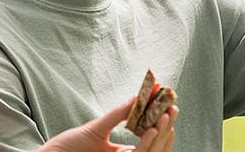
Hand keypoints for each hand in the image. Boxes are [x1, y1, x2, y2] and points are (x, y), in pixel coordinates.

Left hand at [39, 98, 177, 151]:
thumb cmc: (71, 145)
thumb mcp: (98, 127)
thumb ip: (118, 115)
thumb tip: (137, 97)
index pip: (151, 139)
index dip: (162, 123)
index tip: (170, 104)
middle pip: (156, 146)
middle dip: (167, 128)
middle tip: (173, 108)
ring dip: (161, 134)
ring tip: (165, 116)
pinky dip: (146, 144)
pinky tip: (152, 129)